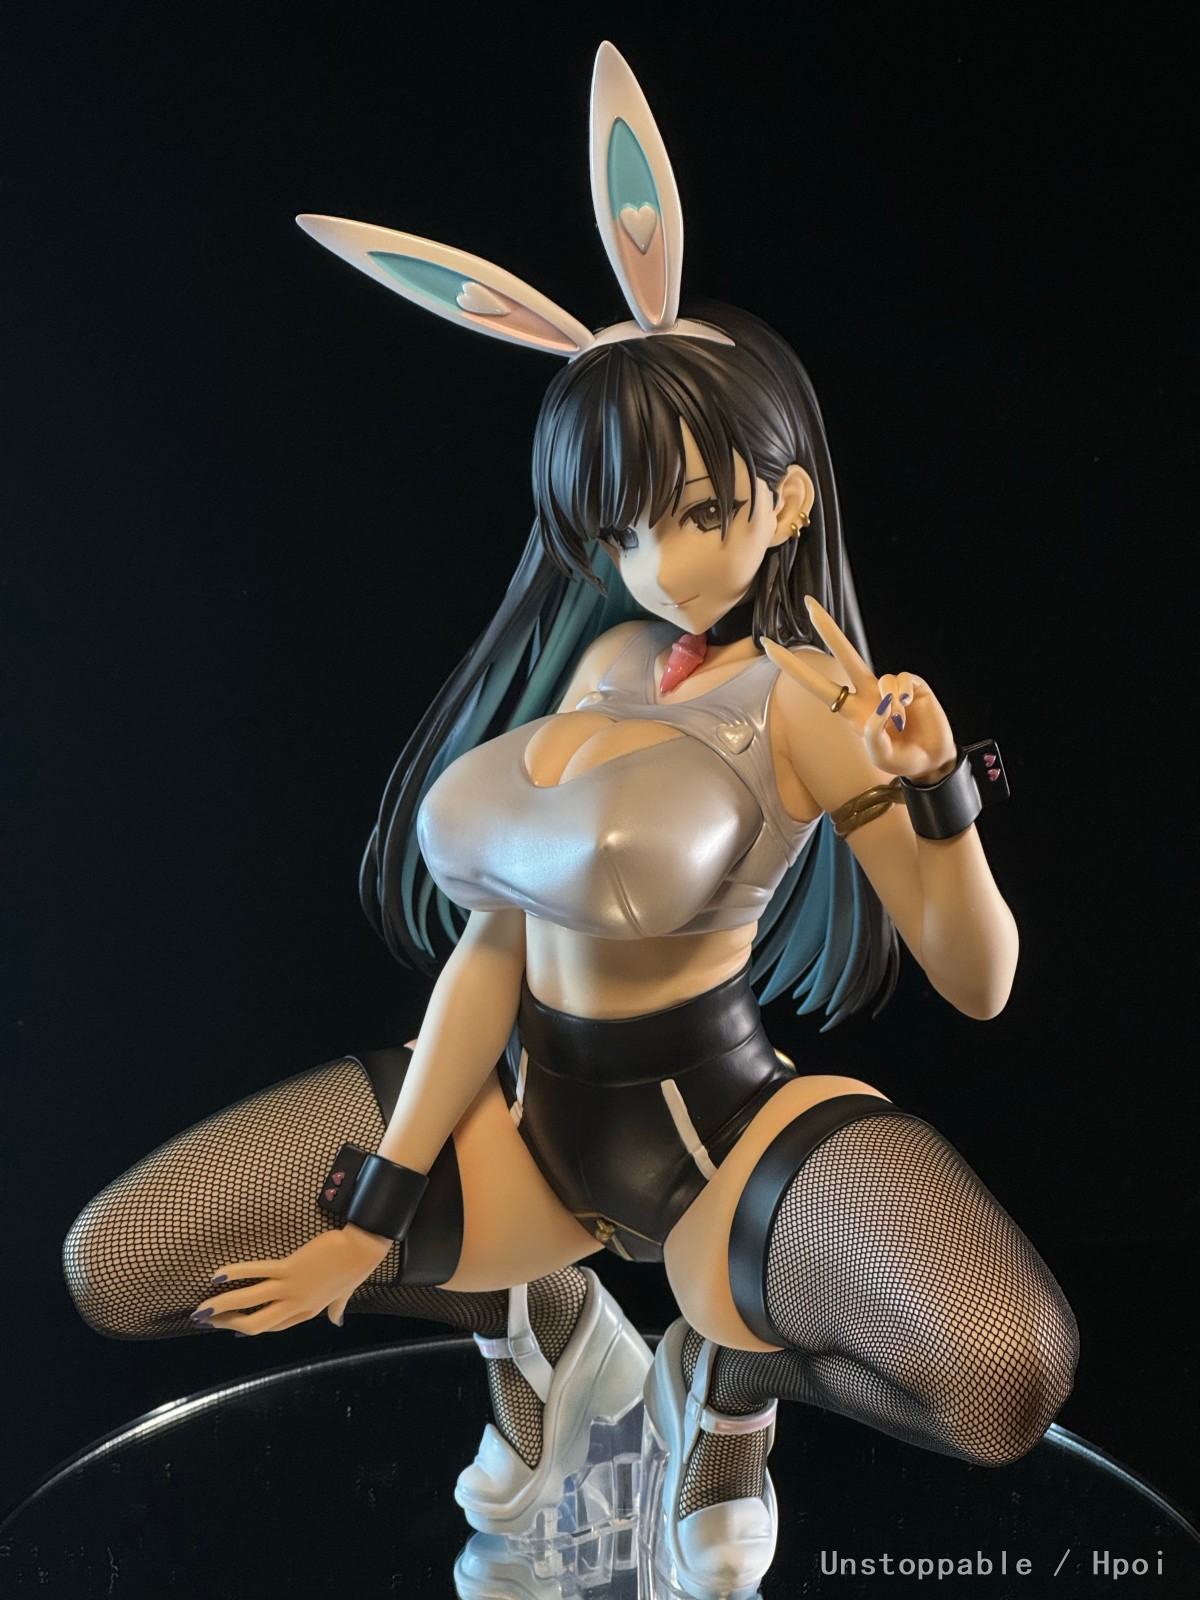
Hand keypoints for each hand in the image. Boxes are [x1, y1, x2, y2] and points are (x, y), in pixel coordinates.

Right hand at [194, 1225, 393, 1335]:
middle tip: (206, 1320)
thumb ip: (336, 1309)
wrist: (364, 1249)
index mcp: (307, 1312)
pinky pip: (257, 1273)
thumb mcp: (344, 1295)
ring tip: (201, 1309)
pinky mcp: (291, 1269)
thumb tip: (338, 1322)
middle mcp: (296, 1305)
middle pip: (255, 1324)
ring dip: (222, 1306)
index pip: (272, 1326)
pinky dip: (236, 1273)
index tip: (231, 1326)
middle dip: (228, 1324)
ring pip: (249, 1303)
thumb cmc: (354, 1268)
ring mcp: (292, 1289)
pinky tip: (217, 1276)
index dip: (248, 1328)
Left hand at [762, 596, 956, 783]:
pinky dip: (904, 696)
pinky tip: (908, 708)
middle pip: (844, 654)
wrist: (931, 760)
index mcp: (851, 711)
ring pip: (882, 677)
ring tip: (900, 725)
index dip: (795, 668)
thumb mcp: (882, 758)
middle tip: (807, 602)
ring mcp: (888, 686)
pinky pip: (901, 680)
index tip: (770, 648)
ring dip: (891, 704)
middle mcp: (866, 692)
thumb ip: (875, 739)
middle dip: (827, 629)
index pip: (817, 686)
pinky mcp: (911, 683)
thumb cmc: (900, 759)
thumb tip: (879, 707)